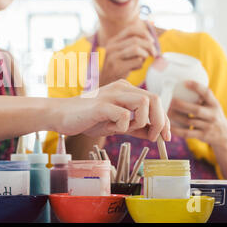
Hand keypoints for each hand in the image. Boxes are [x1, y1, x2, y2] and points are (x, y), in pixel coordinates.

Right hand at [55, 79, 170, 141]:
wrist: (61, 115)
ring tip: (127, 130)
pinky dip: (123, 127)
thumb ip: (135, 126)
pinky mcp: (101, 105)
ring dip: (142, 121)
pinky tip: (109, 128)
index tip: (166, 137)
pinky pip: (124, 116)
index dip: (165, 119)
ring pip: (143, 102)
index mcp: (126, 89)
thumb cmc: (87, 118)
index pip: (155, 100)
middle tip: (155, 138)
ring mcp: (111, 95)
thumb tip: (155, 134)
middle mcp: (121, 88)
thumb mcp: (116, 123)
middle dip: (160, 121)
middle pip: (154, 98)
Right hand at [99, 20, 157, 85]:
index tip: (152, 41)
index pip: (131, 30)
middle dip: (149, 46)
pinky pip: (137, 61)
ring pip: (136, 49)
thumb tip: (150, 39)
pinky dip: (141, 64)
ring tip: (144, 60)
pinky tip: (136, 68)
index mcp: (112, 41)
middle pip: (136, 40)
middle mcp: (111, 47)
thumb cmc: (118, 67)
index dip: (144, 33)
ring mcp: (113, 57)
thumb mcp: (121, 53)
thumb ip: (131, 44)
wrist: (105, 83)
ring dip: (145, 55)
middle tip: (154, 53)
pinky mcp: (118, 67)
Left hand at [168, 81, 226, 146]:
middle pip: (196, 110)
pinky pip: (187, 133)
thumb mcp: (212, 105)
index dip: (197, 87)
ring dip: (176, 117)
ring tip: (165, 111)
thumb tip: (182, 84)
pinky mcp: (202, 136)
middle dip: (181, 105)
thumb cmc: (212, 115)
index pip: (207, 93)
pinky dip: (177, 130)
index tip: (185, 82)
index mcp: (214, 104)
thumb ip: (201, 97)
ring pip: (189, 121)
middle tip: (169, 100)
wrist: (225, 135)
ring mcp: (208, 126)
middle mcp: (212, 115)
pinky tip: (168, 125)